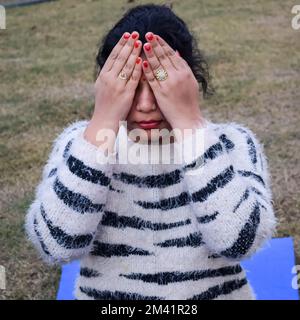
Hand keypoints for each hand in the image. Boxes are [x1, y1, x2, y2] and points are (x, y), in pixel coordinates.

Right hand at [85, 31, 142, 147]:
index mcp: (103, 76)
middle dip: (128, 44)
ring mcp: (116, 85)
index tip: (127, 35)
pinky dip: (136, 68)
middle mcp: (108, 78)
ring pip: (126, 65)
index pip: (112, 56)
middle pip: (119, 58)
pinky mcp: (125, 93)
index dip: (120, 45)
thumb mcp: (102, 88)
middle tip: (135, 33)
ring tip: (140, 42)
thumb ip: (108, 77)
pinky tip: (141, 59)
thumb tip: (114, 66)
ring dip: (133, 52)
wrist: (104, 121)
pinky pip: (132, 78)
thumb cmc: (105, 106)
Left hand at [142, 32, 204, 134]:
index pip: (172, 54)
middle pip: (165, 57)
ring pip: (158, 65)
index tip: (156, 37)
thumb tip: (177, 52)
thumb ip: (183, 67)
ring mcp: (169, 84)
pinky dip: (147, 70)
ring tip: (143, 44)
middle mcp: (178, 76)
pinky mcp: (161, 93)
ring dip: (150, 53)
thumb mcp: (190, 82)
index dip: (163, 44)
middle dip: (156, 44)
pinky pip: (152, 79)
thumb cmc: (189, 102)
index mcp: (186, 72)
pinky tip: (142, 62)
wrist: (188, 119)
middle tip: (148, 34)